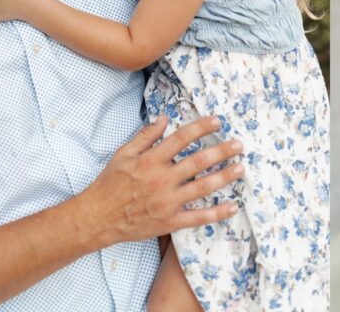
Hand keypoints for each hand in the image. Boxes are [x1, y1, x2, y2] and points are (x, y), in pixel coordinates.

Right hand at [77, 115, 243, 247]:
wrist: (98, 218)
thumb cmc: (110, 184)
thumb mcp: (123, 154)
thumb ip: (145, 136)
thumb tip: (164, 118)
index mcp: (151, 160)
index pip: (181, 138)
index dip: (201, 127)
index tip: (217, 121)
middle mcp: (162, 179)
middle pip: (198, 162)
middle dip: (221, 151)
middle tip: (239, 145)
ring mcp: (167, 201)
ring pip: (202, 187)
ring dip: (224, 177)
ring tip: (241, 168)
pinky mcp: (169, 221)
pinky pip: (197, 217)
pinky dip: (217, 213)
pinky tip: (233, 207)